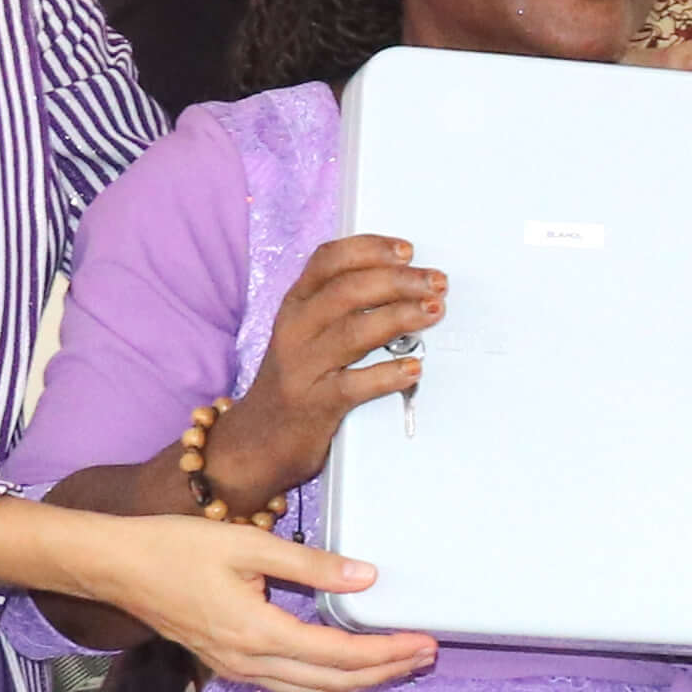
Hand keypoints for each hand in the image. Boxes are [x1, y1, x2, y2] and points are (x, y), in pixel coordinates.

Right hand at [35, 505, 436, 691]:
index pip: (340, 655)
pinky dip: (325, 680)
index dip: (386, 652)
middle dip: (384, 673)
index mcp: (258, 633)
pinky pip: (287, 684)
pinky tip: (344, 666)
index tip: (423, 642)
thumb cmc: (174, 548)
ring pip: (310, 691)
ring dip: (358, 681)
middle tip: (425, 656)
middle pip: (332, 683)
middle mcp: (249, 662)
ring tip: (396, 664)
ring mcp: (235, 668)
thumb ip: (310, 564)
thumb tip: (367, 576)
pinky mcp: (226, 663)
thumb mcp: (248, 544)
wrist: (114, 566)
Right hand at [206, 232, 445, 512]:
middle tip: (436, 282)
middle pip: (347, 291)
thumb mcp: (305, 334)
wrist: (255, 442)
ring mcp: (303, 368)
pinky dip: (388, 375)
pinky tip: (414, 368)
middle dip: (398, 281)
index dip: (370, 249)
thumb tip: (402, 281)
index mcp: (295, 305)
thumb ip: (339, 307)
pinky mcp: (315, 405)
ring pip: (354, 332)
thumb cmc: (295, 382)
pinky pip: (355, 385)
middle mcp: (295, 330)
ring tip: (433, 311)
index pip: (328, 261)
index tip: (407, 250)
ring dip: (400, 318)